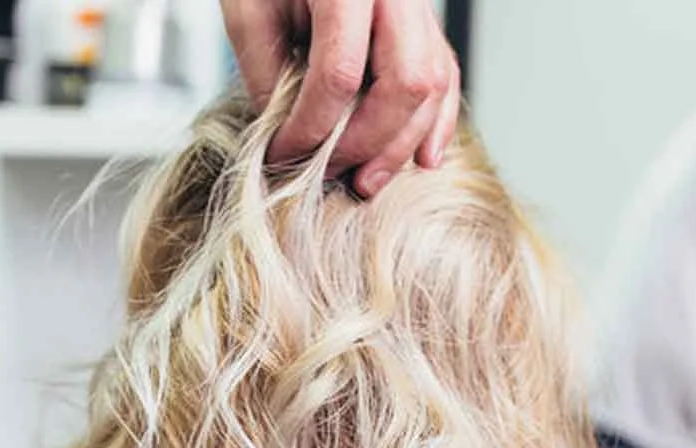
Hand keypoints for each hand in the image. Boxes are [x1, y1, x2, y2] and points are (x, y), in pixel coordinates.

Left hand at [221, 0, 460, 196]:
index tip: (283, 153)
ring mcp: (419, 4)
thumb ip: (266, 72)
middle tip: (327, 172)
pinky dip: (435, 123)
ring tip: (365, 181)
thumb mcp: (249, 10)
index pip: (340, 72)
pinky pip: (446, 76)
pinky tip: (420, 158)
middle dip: (366, 143)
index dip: (311, 127)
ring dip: (400, 145)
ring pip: (432, 86)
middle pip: (405, 82)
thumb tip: (288, 137)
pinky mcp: (426, 22)